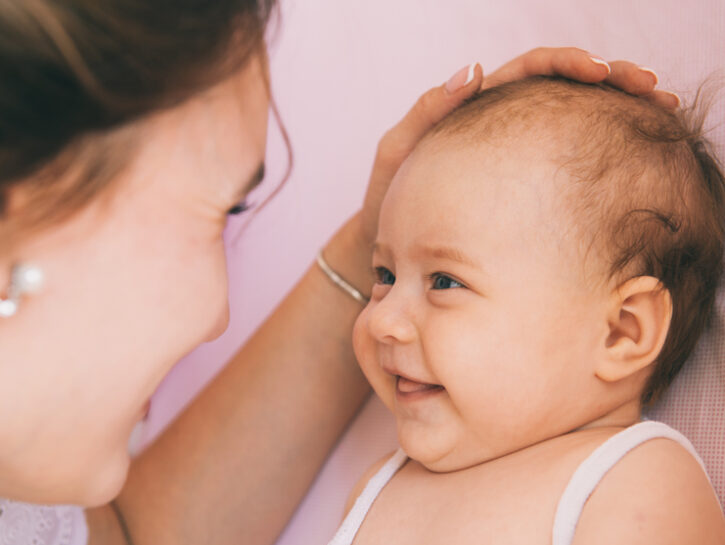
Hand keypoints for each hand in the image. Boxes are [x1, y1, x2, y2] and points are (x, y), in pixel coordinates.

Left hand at [358, 47, 677, 244]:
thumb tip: (473, 70)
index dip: (569, 64)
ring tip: (659, 109)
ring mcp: (513, 157)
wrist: (388, 247)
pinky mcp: (520, 188)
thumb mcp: (397, 152)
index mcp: (475, 109)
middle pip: (564, 89)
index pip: (530, 72)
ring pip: (572, 121)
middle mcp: (500, 126)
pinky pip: (564, 160)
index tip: (604, 72)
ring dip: (616, 109)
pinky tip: (630, 155)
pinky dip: (599, 149)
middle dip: (611, 79)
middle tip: (652, 87)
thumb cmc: (389, 200)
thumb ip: (426, 112)